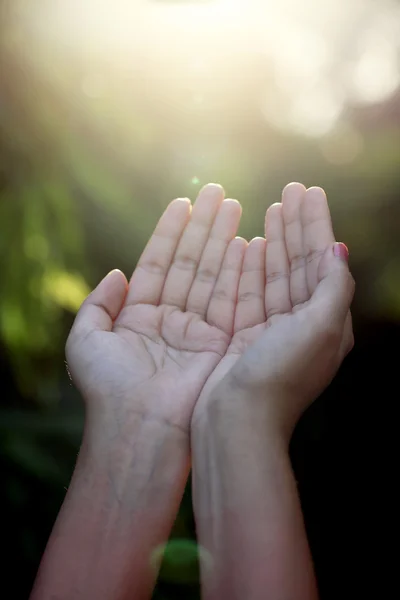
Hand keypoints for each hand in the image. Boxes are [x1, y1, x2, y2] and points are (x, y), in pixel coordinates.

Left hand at [66, 184, 246, 430]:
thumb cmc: (108, 388)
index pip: (158, 262)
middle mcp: (170, 319)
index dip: (170, 231)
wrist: (139, 428)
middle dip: (204, 227)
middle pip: (189, 262)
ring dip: (223, 240)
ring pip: (211, 274)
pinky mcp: (220, 343)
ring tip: (235, 206)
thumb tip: (116, 273)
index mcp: (138, 316)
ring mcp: (197, 330)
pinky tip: (246, 242)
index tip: (184, 201)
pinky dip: (238, 271)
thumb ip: (97, 304)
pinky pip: (230, 299)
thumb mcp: (86, 340)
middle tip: (220, 193)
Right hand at [194, 183, 353, 436]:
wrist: (239, 421)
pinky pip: (250, 292)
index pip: (324, 261)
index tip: (309, 192)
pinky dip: (250, 267)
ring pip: (275, 274)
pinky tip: (248, 244)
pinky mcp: (246, 335)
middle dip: (296, 226)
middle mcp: (304, 325)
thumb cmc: (280, 376)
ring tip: (271, 209)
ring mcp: (273, 330)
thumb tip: (339, 250)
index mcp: (328, 323)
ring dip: (275, 241)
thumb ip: (333, 287)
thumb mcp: (319, 329)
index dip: (317, 225)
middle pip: (300, 263)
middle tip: (289, 189)